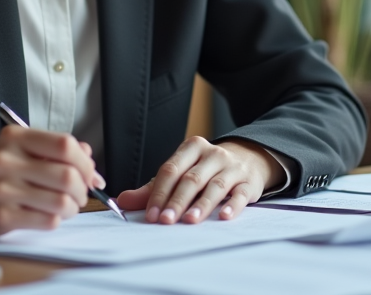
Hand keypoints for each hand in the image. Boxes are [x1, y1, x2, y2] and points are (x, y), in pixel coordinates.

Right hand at [0, 126, 102, 236]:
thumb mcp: (23, 148)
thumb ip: (57, 149)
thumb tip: (91, 161)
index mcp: (15, 137)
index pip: (65, 145)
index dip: (85, 162)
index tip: (89, 172)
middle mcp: (6, 161)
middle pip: (67, 176)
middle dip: (83, 188)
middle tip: (80, 193)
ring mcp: (2, 191)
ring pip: (61, 202)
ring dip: (72, 207)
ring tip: (67, 205)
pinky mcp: (2, 217)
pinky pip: (47, 221)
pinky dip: (56, 220)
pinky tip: (48, 215)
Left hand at [116, 137, 282, 223]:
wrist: (247, 160)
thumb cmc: (206, 170)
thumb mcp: (180, 173)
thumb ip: (152, 188)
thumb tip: (121, 200)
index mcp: (191, 148)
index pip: (171, 169)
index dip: (159, 192)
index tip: (151, 214)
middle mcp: (212, 154)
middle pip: (191, 179)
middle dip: (177, 201)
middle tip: (166, 221)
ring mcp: (232, 167)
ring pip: (215, 186)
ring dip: (201, 204)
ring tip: (190, 221)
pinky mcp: (248, 182)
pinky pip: (240, 194)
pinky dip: (233, 205)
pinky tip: (224, 217)